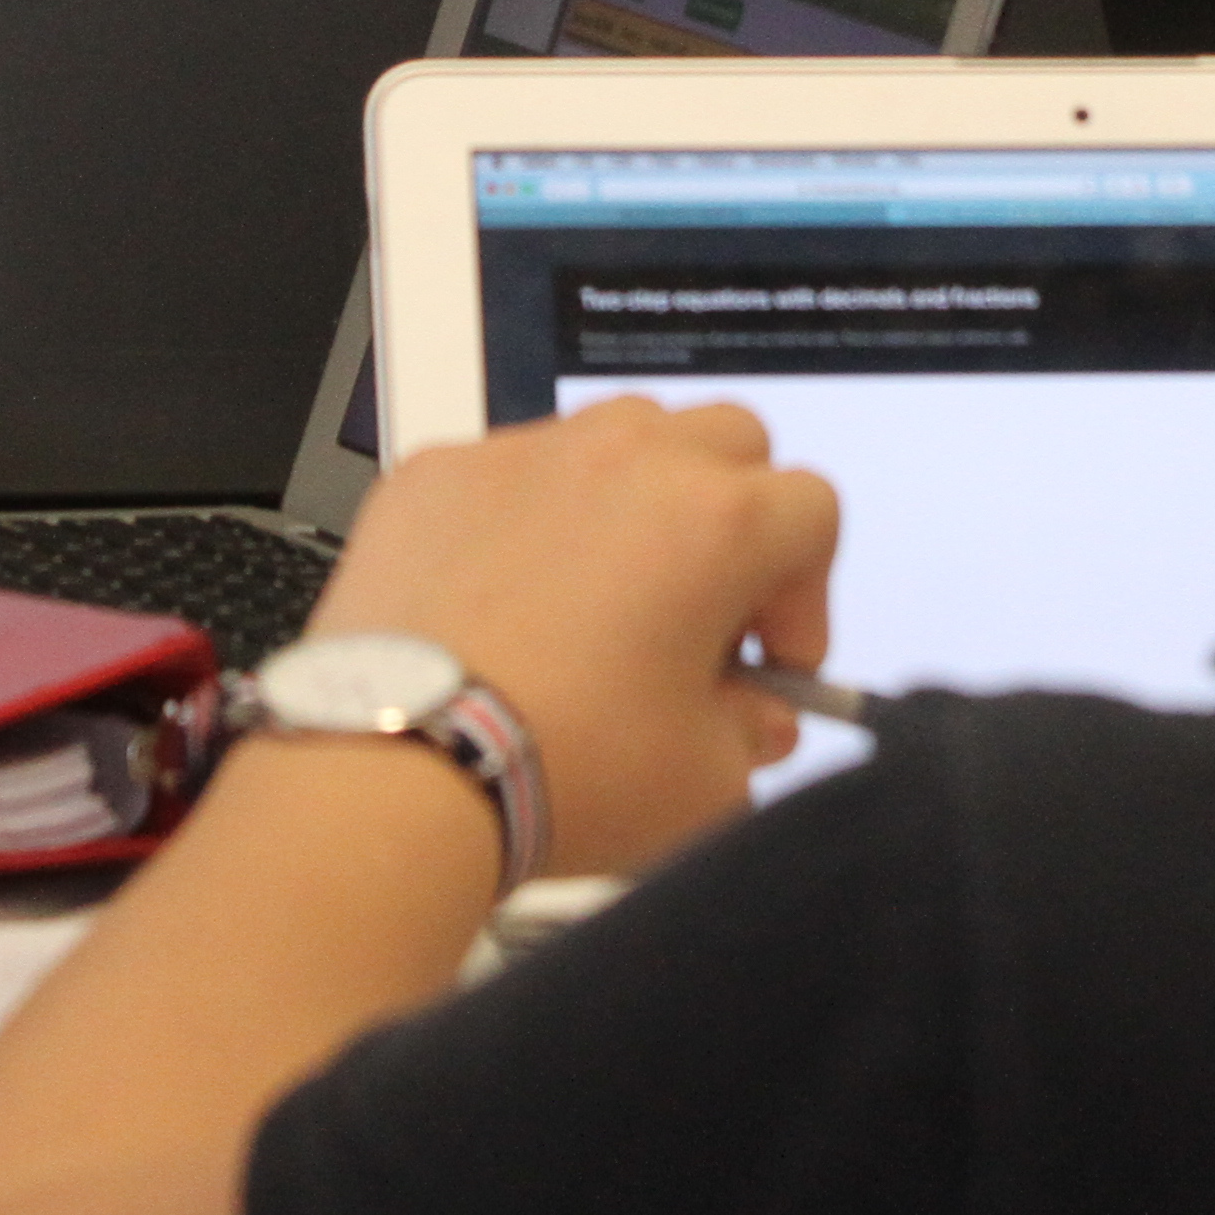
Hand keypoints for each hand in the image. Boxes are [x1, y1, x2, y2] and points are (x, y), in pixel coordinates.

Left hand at [307, 398, 836, 874]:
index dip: (804, 593)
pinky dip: (526, 516)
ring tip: (605, 595)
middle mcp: (627, 459)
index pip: (812, 510)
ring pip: (617, 433)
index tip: (769, 660)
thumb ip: (752, 731)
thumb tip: (751, 713)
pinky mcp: (439, 473)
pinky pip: (510, 468)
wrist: (402, 765)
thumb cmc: (564, 768)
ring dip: (635, 497)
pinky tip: (506, 602)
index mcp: (718, 521)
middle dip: (734, 517)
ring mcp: (525, 454)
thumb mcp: (704, 781)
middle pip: (727, 441)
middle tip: (702, 610)